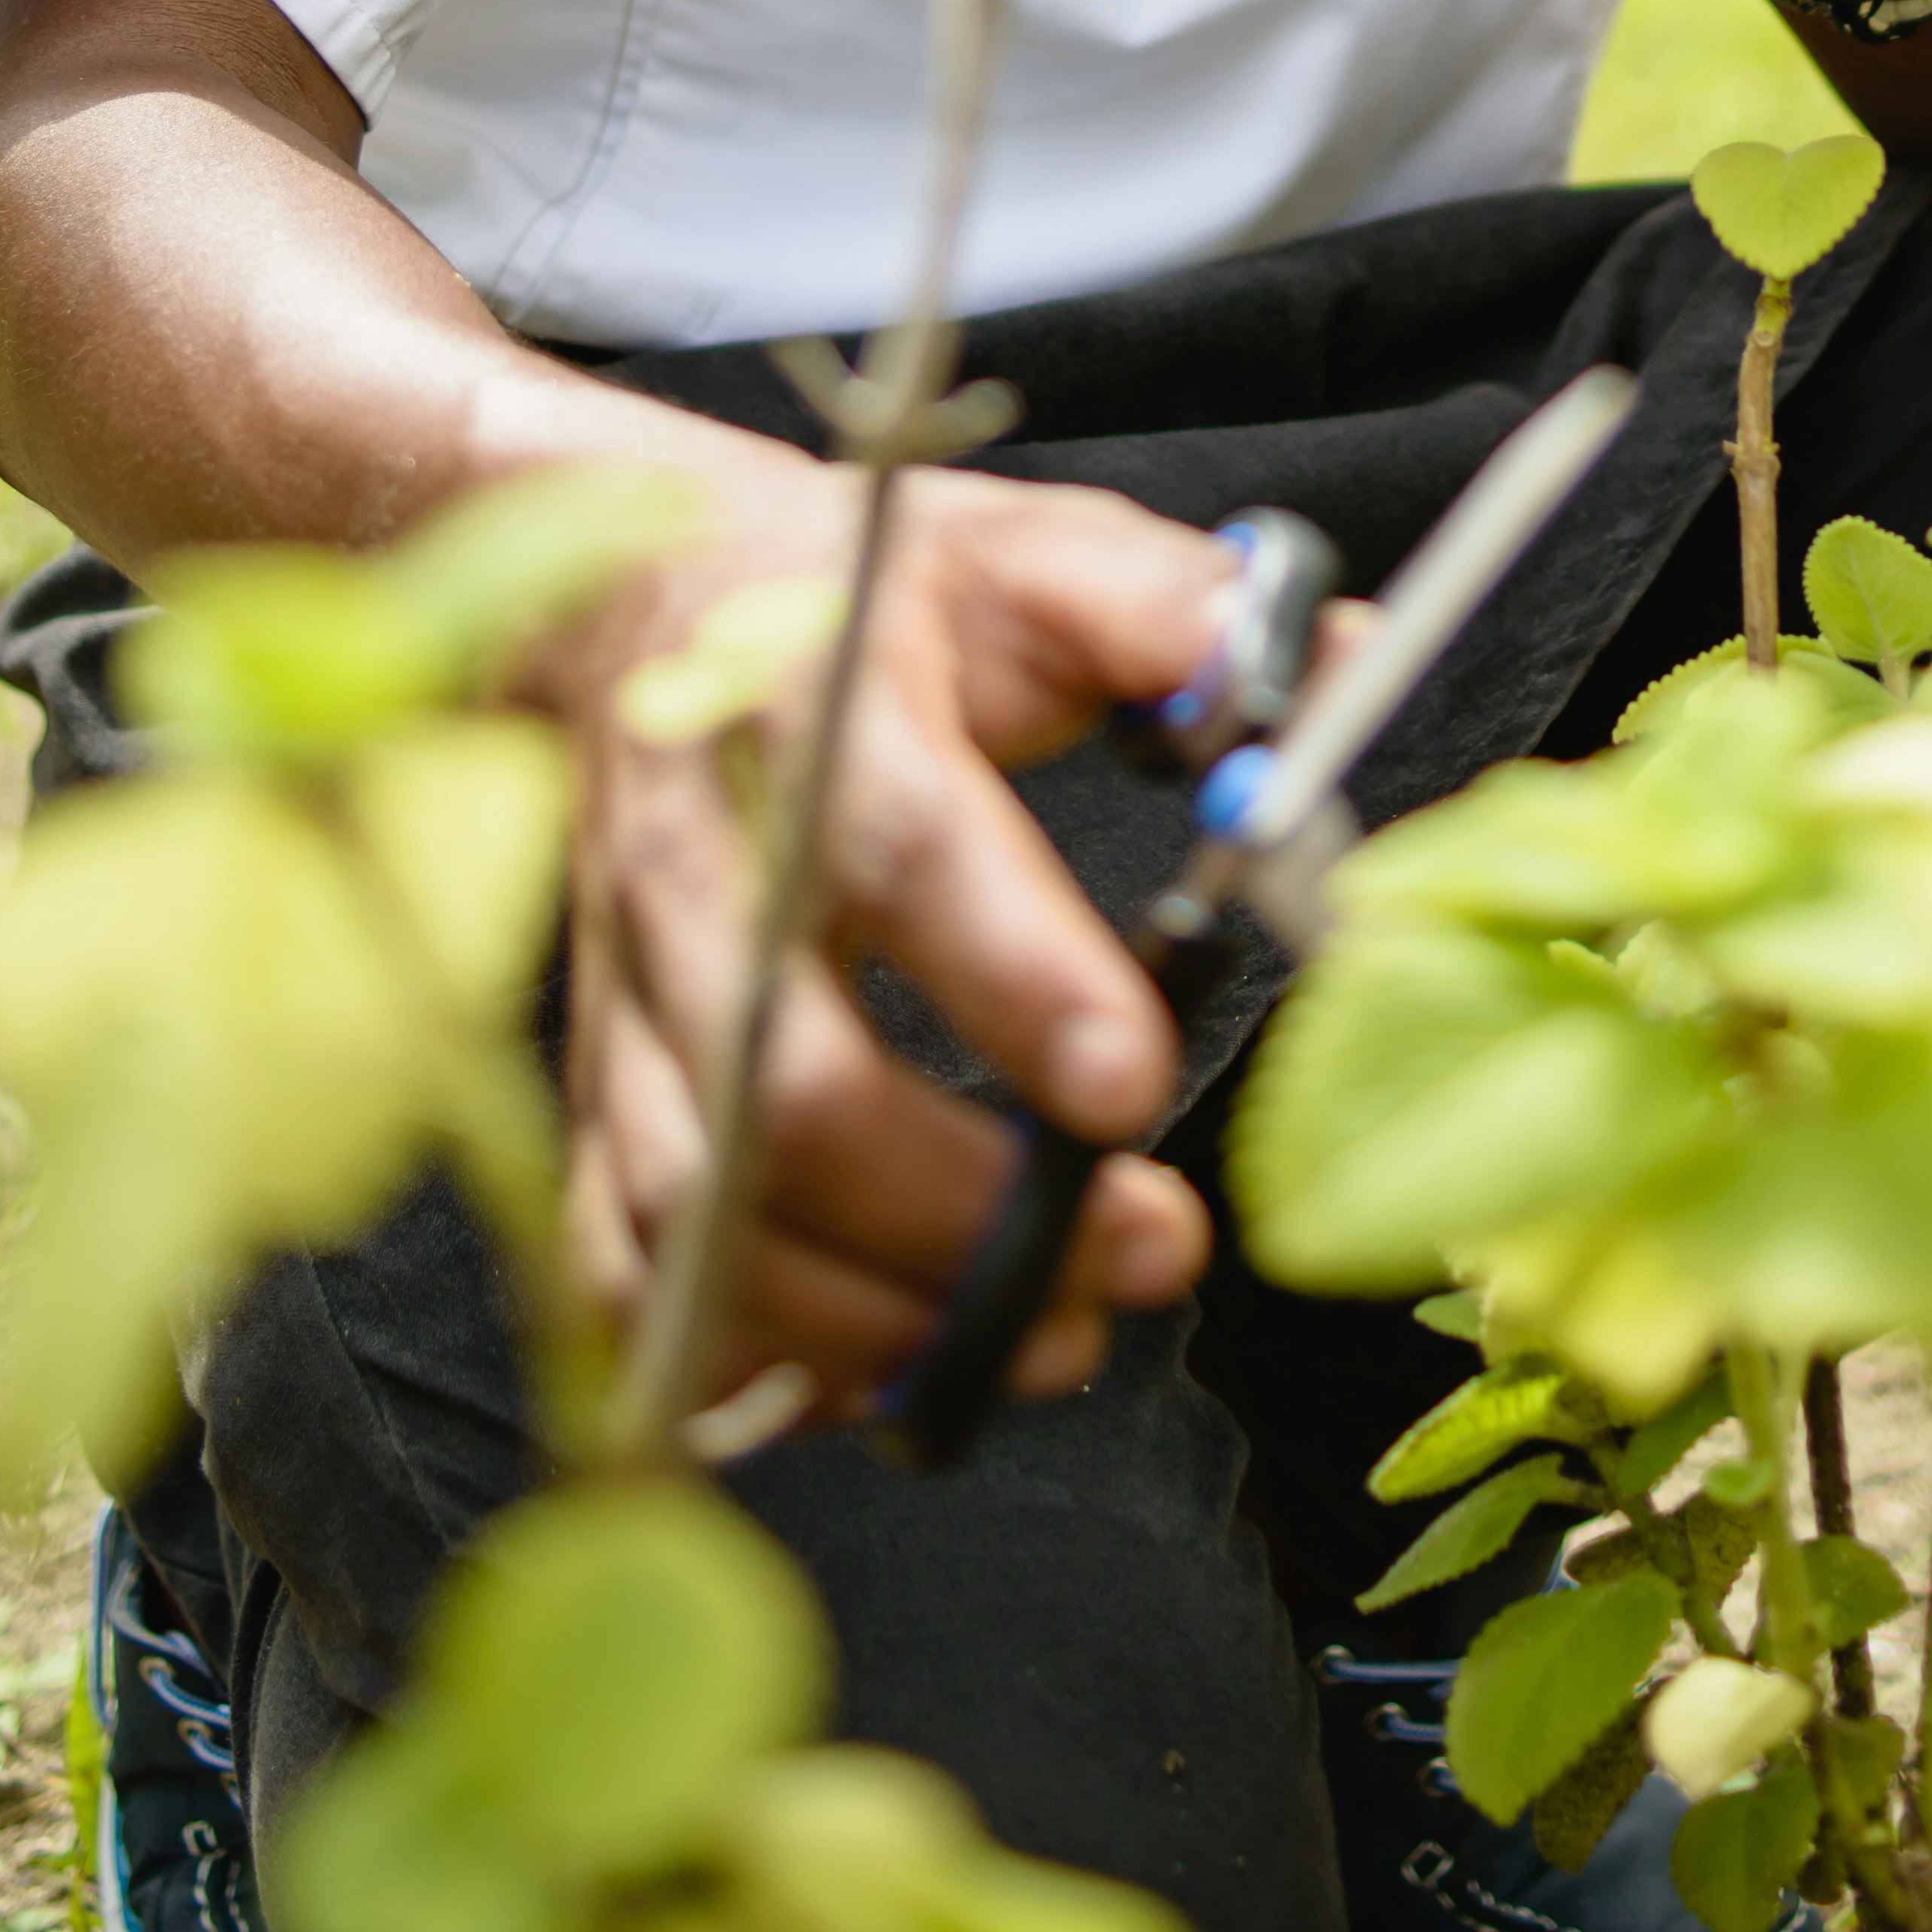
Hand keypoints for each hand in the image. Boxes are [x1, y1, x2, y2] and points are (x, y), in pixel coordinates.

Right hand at [546, 454, 1241, 1420]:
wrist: (628, 608)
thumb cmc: (860, 594)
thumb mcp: (1023, 552)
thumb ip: (1171, 611)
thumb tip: (1330, 662)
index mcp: (818, 713)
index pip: (902, 851)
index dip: (1014, 977)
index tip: (1136, 1085)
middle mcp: (700, 871)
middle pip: (788, 1090)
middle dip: (966, 1214)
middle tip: (1145, 1253)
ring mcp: (630, 997)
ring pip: (704, 1211)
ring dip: (875, 1317)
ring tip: (1047, 1340)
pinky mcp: (600, 1086)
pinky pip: (625, 1268)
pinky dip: (737, 1357)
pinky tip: (867, 1379)